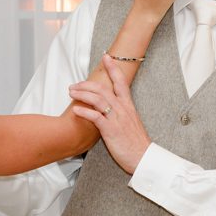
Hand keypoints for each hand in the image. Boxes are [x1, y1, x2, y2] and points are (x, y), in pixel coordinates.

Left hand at [70, 55, 151, 173]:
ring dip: (82, 94)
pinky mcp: (111, 130)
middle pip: (104, 88)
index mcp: (128, 106)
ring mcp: (117, 119)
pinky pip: (96, 117)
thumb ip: (121, 113)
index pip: (121, 82)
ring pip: (98, 99)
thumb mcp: (131, 123)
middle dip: (87, 83)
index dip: (113, 68)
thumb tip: (109, 109)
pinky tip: (75, 110)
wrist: (144, 158)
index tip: (106, 56)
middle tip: (75, 84)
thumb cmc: (136, 143)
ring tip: (71, 92)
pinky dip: (84, 111)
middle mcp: (123, 109)